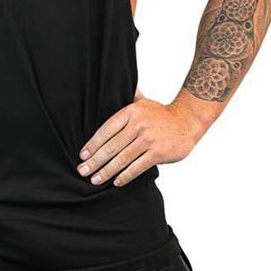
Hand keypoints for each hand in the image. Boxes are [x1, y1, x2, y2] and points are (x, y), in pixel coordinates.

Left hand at [76, 96, 199, 186]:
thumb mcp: (141, 102)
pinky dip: (125, 175)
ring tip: (95, 180)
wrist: (187, 120)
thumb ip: (125, 99)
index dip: (93, 144)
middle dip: (95, 161)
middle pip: (111, 146)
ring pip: (122, 158)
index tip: (83, 155)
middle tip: (82, 171)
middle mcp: (138, 125)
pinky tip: (116, 181)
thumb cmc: (160, 113)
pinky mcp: (158, 153)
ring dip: (106, 171)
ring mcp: (148, 139)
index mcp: (130, 113)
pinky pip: (138, 167)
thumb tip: (109, 88)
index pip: (106, 130)